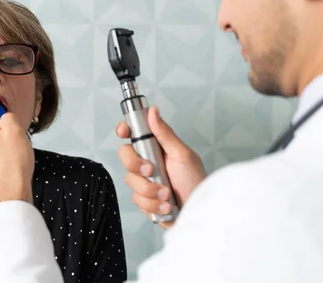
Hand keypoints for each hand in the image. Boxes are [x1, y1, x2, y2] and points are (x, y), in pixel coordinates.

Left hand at [0, 112, 34, 208]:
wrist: (12, 200)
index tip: (12, 145)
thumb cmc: (13, 167)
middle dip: (0, 150)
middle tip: (13, 158)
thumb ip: (8, 118)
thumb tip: (4, 117)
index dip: (5, 136)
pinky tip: (4, 182)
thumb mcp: (16, 132)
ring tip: (9, 171)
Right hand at [116, 106, 206, 227]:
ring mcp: (144, 181)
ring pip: (130, 180)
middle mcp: (147, 162)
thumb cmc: (195, 182)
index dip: (124, 129)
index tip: (124, 131)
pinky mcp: (144, 200)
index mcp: (156, 148)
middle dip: (135, 165)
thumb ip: (164, 133)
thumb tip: (153, 110)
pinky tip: (166, 206)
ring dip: (150, 189)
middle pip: (125, 155)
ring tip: (168, 194)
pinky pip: (137, 200)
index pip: (133, 133)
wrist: (198, 212)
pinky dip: (153, 204)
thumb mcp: (182, 155)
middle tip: (151, 171)